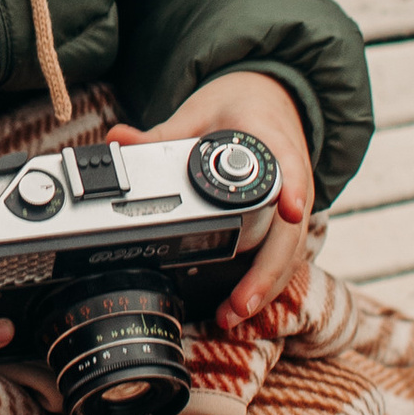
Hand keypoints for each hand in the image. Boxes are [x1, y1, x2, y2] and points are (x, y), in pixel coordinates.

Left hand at [108, 70, 315, 334]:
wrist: (273, 101)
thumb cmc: (240, 108)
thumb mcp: (199, 114)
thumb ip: (161, 133)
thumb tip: (117, 138)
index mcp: (270, 141)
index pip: (287, 163)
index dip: (291, 187)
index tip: (291, 209)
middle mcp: (292, 176)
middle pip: (289, 229)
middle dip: (267, 270)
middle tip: (241, 302)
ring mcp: (295, 201)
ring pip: (290, 251)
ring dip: (266, 286)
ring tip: (234, 314)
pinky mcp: (289, 220)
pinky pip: (285, 255)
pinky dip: (267, 281)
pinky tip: (242, 305)